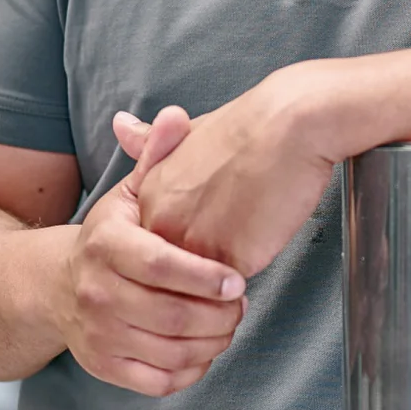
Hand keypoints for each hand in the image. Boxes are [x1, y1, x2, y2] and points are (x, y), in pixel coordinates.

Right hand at [54, 106, 248, 396]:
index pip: (159, 265)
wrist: (54, 286)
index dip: (204, 276)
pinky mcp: (103, 366)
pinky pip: (156, 381)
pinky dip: (190, 371)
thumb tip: (175, 115)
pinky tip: (204, 349)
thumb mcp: (130, 193)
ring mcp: (97, 333)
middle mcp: (95, 291)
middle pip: (170, 314)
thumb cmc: (110, 236)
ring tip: (229, 323)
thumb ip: (156, 157)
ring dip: (211, 342)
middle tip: (241, 304)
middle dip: (218, 314)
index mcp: (105, 244)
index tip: (237, 279)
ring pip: (168, 351)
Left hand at [125, 67, 342, 277]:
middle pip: (180, 269)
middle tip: (238, 216)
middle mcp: (164, 225)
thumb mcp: (189, 132)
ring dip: (226, 271)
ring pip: (205, 284)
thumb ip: (154, 144)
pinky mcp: (228, 261)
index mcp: (151, 198)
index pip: (161, 244)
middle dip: (206, 260)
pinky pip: (235, 285)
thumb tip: (119, 124)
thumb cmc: (251, 125)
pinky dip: (252, 267)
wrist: (291, 124)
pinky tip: (264, 231)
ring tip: (252, 224)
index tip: (217, 209)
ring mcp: (194, 245)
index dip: (195, 233)